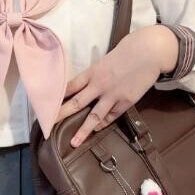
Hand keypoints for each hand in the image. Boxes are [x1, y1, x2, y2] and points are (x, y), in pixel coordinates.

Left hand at [54, 25, 177, 147]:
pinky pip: (111, 116)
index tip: (46, 107)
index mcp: (91, 72)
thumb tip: (84, 87)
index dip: (57, 97)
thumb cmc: (126, 53)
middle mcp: (99, 85)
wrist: (148, 52)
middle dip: (61, 115)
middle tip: (48, 126)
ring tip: (74, 143)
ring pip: (94, 116)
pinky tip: (96, 130)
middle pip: (76, 103)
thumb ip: (94, 75)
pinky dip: (103, 124)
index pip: (69, 87)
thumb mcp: (104, 62)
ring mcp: (112, 95)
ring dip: (83, 131)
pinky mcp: (126, 101)